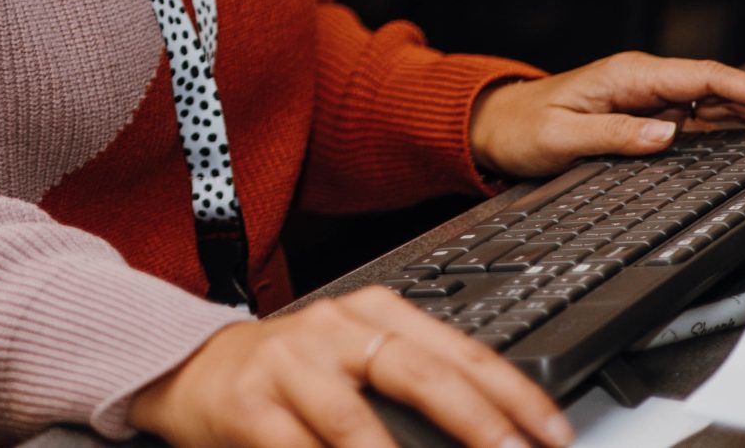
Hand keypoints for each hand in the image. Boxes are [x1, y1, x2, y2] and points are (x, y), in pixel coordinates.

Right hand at [128, 287, 571, 447]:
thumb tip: (495, 433)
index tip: (555, 434)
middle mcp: (333, 328)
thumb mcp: (355, 359)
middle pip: (419, 373)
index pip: (460, 350)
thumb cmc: (290, 372)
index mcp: (372, 311)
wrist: (189, 364)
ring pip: (356, 420)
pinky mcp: (248, 404)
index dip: (515, 394)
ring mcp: (288, 364)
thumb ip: (415, 384)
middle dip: (478, 423)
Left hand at [468, 51, 744, 178]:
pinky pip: (705, 118)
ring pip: (720, 102)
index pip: (706, 78)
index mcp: (630, 76)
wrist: (496, 126)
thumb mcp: (562, 138)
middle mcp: (646, 82)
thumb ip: (614, 136)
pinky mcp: (650, 116)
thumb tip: (665, 136)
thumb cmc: (523, 128)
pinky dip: (741, 124)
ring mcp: (651, 99)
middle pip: (724, 87)